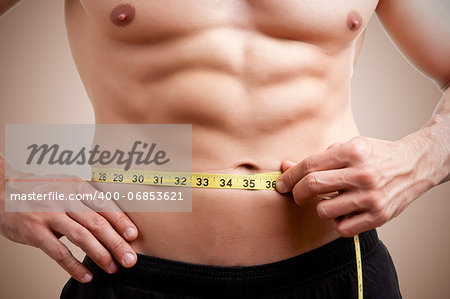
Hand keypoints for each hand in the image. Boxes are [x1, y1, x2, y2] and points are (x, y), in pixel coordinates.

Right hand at [0, 161, 138, 283]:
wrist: (4, 190)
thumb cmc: (43, 191)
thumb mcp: (67, 187)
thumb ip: (87, 201)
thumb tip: (116, 222)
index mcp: (77, 187)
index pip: (105, 204)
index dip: (121, 221)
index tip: (133, 236)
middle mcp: (65, 198)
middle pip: (97, 223)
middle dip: (116, 242)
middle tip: (130, 258)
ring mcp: (49, 214)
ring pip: (81, 237)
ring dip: (100, 254)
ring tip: (113, 268)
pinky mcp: (34, 231)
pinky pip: (58, 252)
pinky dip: (74, 266)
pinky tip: (87, 275)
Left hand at [276, 136, 435, 236]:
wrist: (413, 166)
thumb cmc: (375, 156)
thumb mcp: (348, 148)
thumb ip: (318, 159)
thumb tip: (285, 166)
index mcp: (352, 152)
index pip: (309, 166)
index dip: (289, 176)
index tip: (281, 184)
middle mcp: (362, 174)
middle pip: (313, 186)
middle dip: (296, 193)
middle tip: (297, 195)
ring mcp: (371, 197)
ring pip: (323, 210)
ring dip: (320, 207)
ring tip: (332, 199)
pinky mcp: (379, 216)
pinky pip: (341, 228)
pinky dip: (337, 221)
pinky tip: (345, 210)